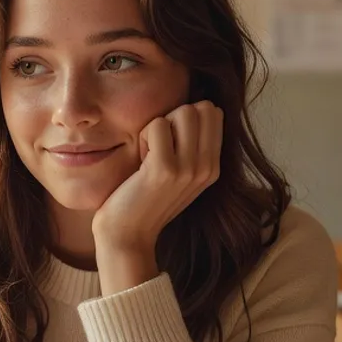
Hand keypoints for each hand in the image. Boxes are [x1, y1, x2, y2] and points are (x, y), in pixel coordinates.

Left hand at [91, 101, 221, 292]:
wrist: (127, 235)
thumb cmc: (145, 199)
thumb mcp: (181, 174)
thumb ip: (194, 145)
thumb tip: (202, 106)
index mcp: (213, 168)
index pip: (214, 113)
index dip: (187, 119)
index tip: (170, 144)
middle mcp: (206, 168)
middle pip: (201, 108)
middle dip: (175, 119)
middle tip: (159, 147)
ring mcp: (188, 170)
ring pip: (183, 112)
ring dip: (159, 126)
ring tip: (150, 154)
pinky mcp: (164, 170)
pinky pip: (158, 125)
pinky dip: (144, 136)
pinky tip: (140, 160)